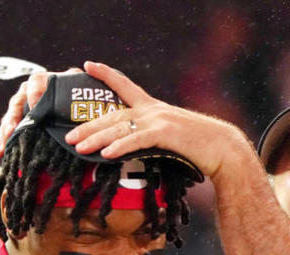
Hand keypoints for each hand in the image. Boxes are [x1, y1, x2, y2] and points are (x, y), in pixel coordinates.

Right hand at [0, 67, 84, 157]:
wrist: (89, 114)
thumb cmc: (90, 101)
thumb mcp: (88, 91)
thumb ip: (84, 86)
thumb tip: (85, 71)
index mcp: (48, 82)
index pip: (36, 82)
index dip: (33, 93)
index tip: (34, 107)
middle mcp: (33, 92)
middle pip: (18, 101)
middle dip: (12, 117)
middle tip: (11, 130)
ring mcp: (26, 108)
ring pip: (11, 117)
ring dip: (5, 132)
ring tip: (2, 148)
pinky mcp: (24, 123)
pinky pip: (12, 131)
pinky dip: (6, 141)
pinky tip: (1, 153)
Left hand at [64, 61, 252, 178]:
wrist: (222, 149)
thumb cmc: (195, 146)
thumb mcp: (168, 135)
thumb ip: (149, 135)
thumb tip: (130, 145)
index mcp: (152, 107)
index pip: (124, 85)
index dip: (106, 74)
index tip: (87, 65)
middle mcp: (152, 110)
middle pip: (113, 115)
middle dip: (88, 126)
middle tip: (68, 136)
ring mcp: (158, 120)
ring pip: (120, 128)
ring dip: (96, 138)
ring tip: (78, 147)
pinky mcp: (165, 134)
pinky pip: (137, 140)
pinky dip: (120, 147)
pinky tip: (105, 154)